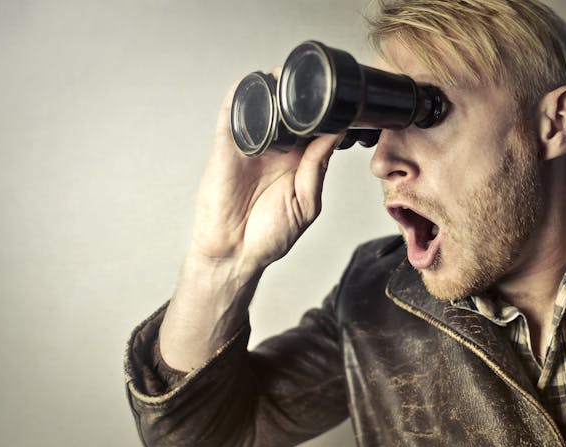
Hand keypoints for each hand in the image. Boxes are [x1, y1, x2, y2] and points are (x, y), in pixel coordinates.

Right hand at [189, 79, 341, 274]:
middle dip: (298, 91)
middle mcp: (276, 149)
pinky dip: (240, 96)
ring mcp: (251, 146)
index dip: (324, 109)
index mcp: (299, 161)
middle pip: (288, 109)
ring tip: (284, 74)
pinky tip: (253, 85)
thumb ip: (317, 167)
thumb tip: (336, 133)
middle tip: (311, 77)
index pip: (313, 126)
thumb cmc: (270, 235)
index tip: (339, 94)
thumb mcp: (306, 203)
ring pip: (261, 106)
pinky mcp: (226, 148)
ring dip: (270, 87)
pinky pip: (231, 115)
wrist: (235, 254)